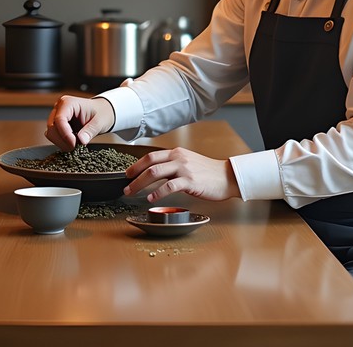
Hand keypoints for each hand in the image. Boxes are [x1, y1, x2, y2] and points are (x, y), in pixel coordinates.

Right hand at [46, 95, 114, 149]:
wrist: (102, 112)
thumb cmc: (101, 112)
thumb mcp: (100, 121)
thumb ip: (90, 130)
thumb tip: (81, 140)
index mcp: (68, 103)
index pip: (60, 119)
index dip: (65, 134)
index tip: (74, 144)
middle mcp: (60, 108)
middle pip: (52, 127)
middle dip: (63, 140)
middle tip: (75, 147)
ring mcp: (57, 116)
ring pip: (51, 133)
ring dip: (62, 142)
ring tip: (76, 144)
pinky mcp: (58, 124)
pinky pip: (54, 136)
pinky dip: (62, 142)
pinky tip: (72, 142)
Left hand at [123, 147, 239, 202]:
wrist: (227, 176)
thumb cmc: (208, 173)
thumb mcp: (188, 162)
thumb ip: (173, 165)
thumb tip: (156, 173)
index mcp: (176, 153)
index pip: (151, 156)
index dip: (136, 165)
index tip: (127, 174)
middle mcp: (178, 158)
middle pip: (149, 164)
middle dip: (134, 175)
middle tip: (126, 186)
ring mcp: (184, 168)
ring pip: (155, 173)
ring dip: (140, 184)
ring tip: (132, 192)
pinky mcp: (190, 181)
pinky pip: (169, 186)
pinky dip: (157, 193)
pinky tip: (151, 199)